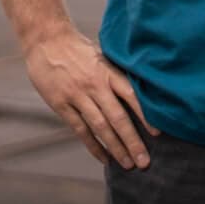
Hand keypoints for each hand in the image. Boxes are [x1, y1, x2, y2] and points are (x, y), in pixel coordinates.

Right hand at [22, 25, 156, 167]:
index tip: (157, 134)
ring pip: (100, 127)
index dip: (145, 115)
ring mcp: (77, 95)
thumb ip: (117, 75)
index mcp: (108, 71)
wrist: (46, 39)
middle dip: (132, 141)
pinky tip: (104, 158)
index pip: (132, 95)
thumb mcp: (102, 56)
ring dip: (115, 148)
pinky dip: (93, 146)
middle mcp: (95, 84)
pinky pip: (80, 129)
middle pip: (118, 117)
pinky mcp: (61, 104)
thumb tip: (141, 93)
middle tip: (145, 161)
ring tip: (128, 164)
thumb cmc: (79, 48)